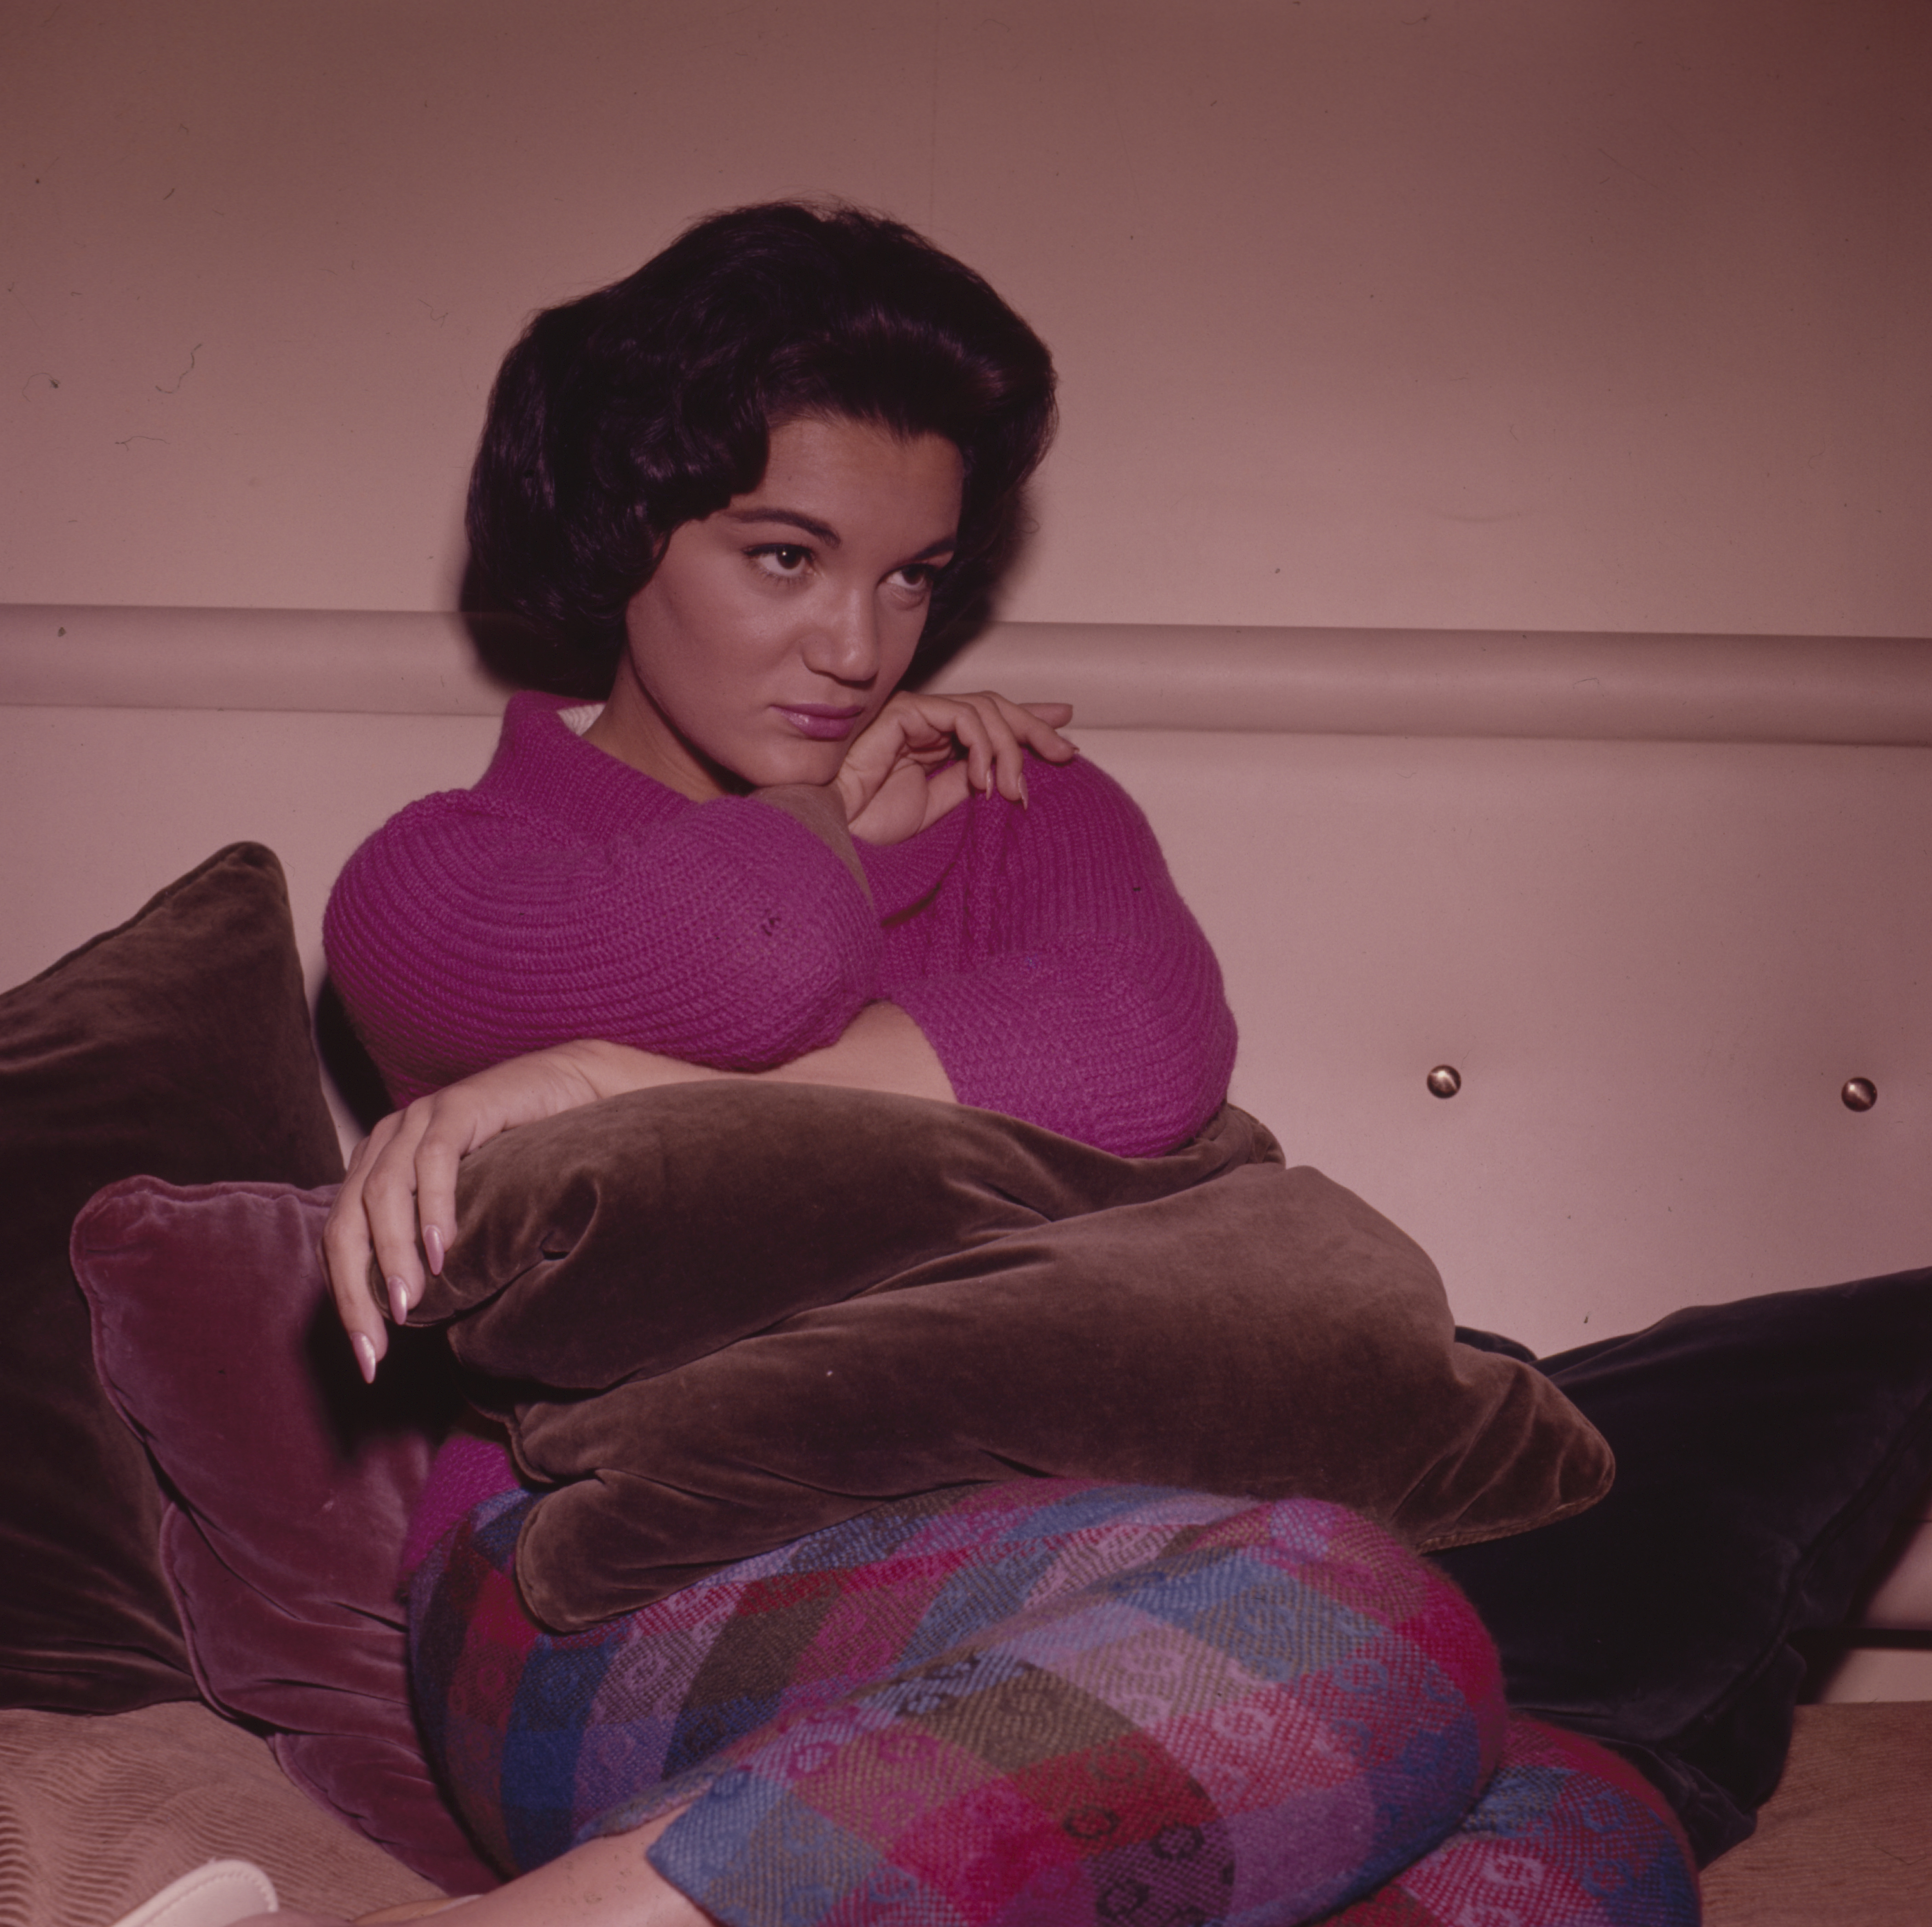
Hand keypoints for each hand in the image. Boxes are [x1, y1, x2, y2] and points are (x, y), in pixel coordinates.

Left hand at [321, 1041, 707, 1380]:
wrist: (570, 1091)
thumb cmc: (520, 1160)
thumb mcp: (467, 1209)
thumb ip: (430, 1245)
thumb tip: (409, 1314)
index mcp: (376, 1168)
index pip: (340, 1242)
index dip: (346, 1302)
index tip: (369, 1360)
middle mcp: (385, 1142)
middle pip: (345, 1223)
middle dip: (355, 1291)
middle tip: (377, 1344)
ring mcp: (419, 1120)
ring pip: (381, 1194)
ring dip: (392, 1255)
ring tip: (408, 1305)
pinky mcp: (458, 1106)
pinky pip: (433, 1160)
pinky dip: (432, 1207)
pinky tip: (441, 1250)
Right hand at [836, 691, 1074, 844]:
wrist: (837, 834)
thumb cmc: (871, 824)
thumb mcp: (938, 806)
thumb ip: (970, 781)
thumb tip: (1014, 769)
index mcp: (935, 742)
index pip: (990, 721)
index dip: (1030, 724)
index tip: (1066, 738)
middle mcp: (927, 722)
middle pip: (994, 707)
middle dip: (1034, 727)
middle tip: (1066, 752)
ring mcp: (915, 714)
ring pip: (984, 709)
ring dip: (1009, 750)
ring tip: (1015, 790)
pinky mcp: (904, 710)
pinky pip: (960, 715)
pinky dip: (981, 746)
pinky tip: (983, 779)